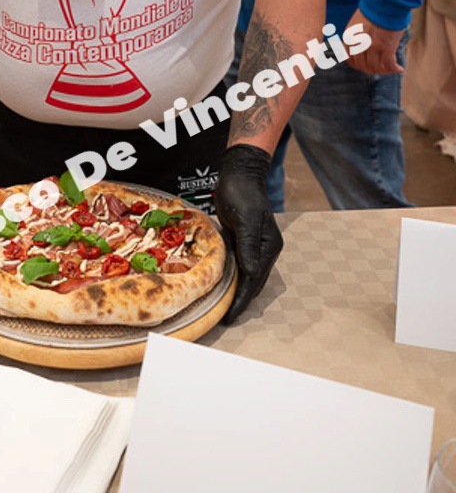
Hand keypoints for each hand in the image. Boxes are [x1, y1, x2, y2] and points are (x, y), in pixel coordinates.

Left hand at [214, 144, 282, 323]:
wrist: (239, 173)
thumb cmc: (241, 193)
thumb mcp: (244, 219)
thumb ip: (248, 246)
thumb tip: (251, 273)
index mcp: (270, 246)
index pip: (256, 280)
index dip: (243, 299)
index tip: (231, 315)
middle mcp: (266, 249)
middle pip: (254, 282)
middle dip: (242, 301)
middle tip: (226, 319)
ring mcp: (256, 246)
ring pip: (247, 275)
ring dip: (238, 291)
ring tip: (224, 308)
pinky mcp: (244, 241)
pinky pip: (240, 265)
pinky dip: (233, 277)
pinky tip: (223, 286)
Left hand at [345, 8, 403, 74]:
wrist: (385, 0)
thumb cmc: (374, 8)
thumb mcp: (358, 22)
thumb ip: (358, 35)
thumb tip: (362, 46)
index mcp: (349, 37)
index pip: (350, 59)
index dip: (358, 65)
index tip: (365, 66)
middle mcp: (358, 44)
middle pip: (363, 66)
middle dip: (371, 69)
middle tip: (379, 69)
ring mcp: (372, 47)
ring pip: (376, 68)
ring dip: (383, 70)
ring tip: (390, 68)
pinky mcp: (386, 47)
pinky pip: (389, 65)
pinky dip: (394, 69)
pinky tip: (400, 68)